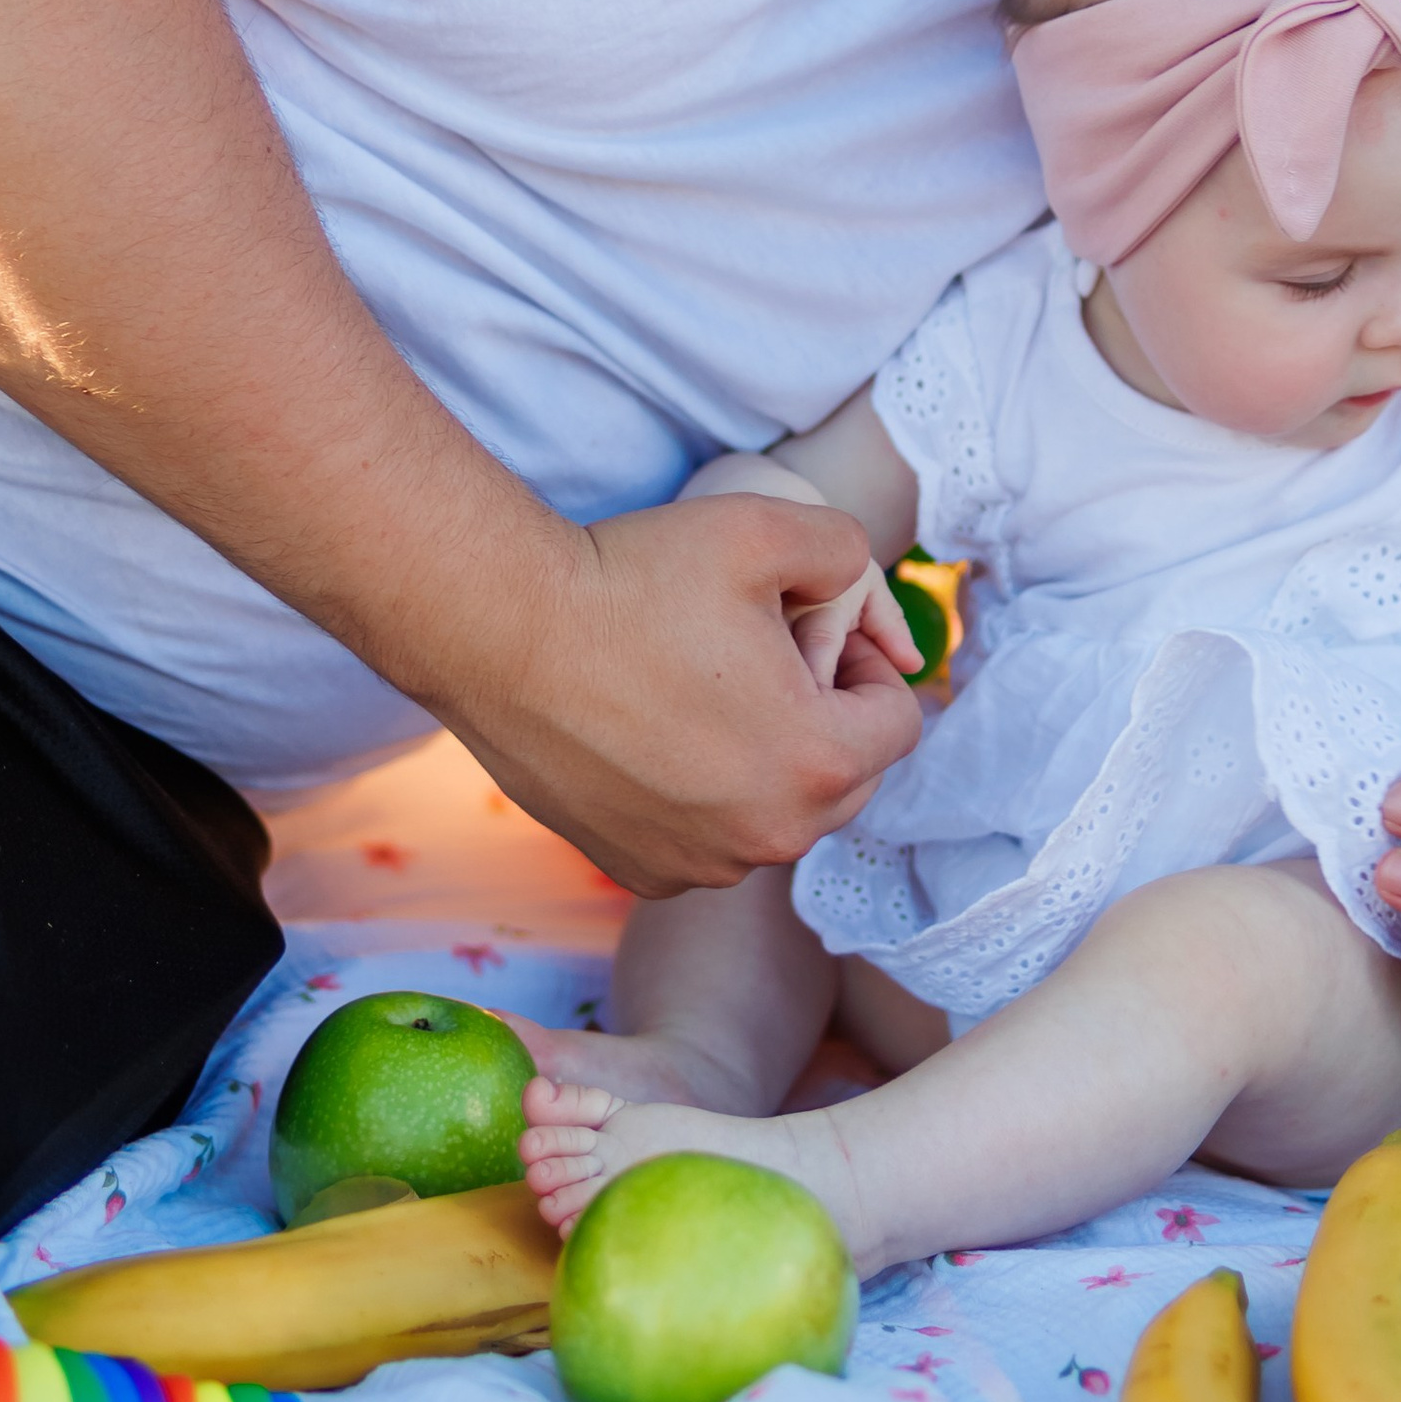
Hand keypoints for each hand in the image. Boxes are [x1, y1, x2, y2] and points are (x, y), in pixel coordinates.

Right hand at [459, 492, 921, 896]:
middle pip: (845, 779)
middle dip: (822, 719)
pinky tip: (654, 736)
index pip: (899, 722)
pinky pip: (710, 841)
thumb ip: (850, 551)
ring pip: (775, 813)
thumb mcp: (768, 528)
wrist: (501, 631)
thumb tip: (864, 594)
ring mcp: (700, 865)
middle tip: (757, 658)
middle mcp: (769, 838)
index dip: (866, 664)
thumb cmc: (633, 578)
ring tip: (701, 693)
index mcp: (818, 764)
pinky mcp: (641, 872)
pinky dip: (702, 799)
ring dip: (763, 763)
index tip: (811, 629)